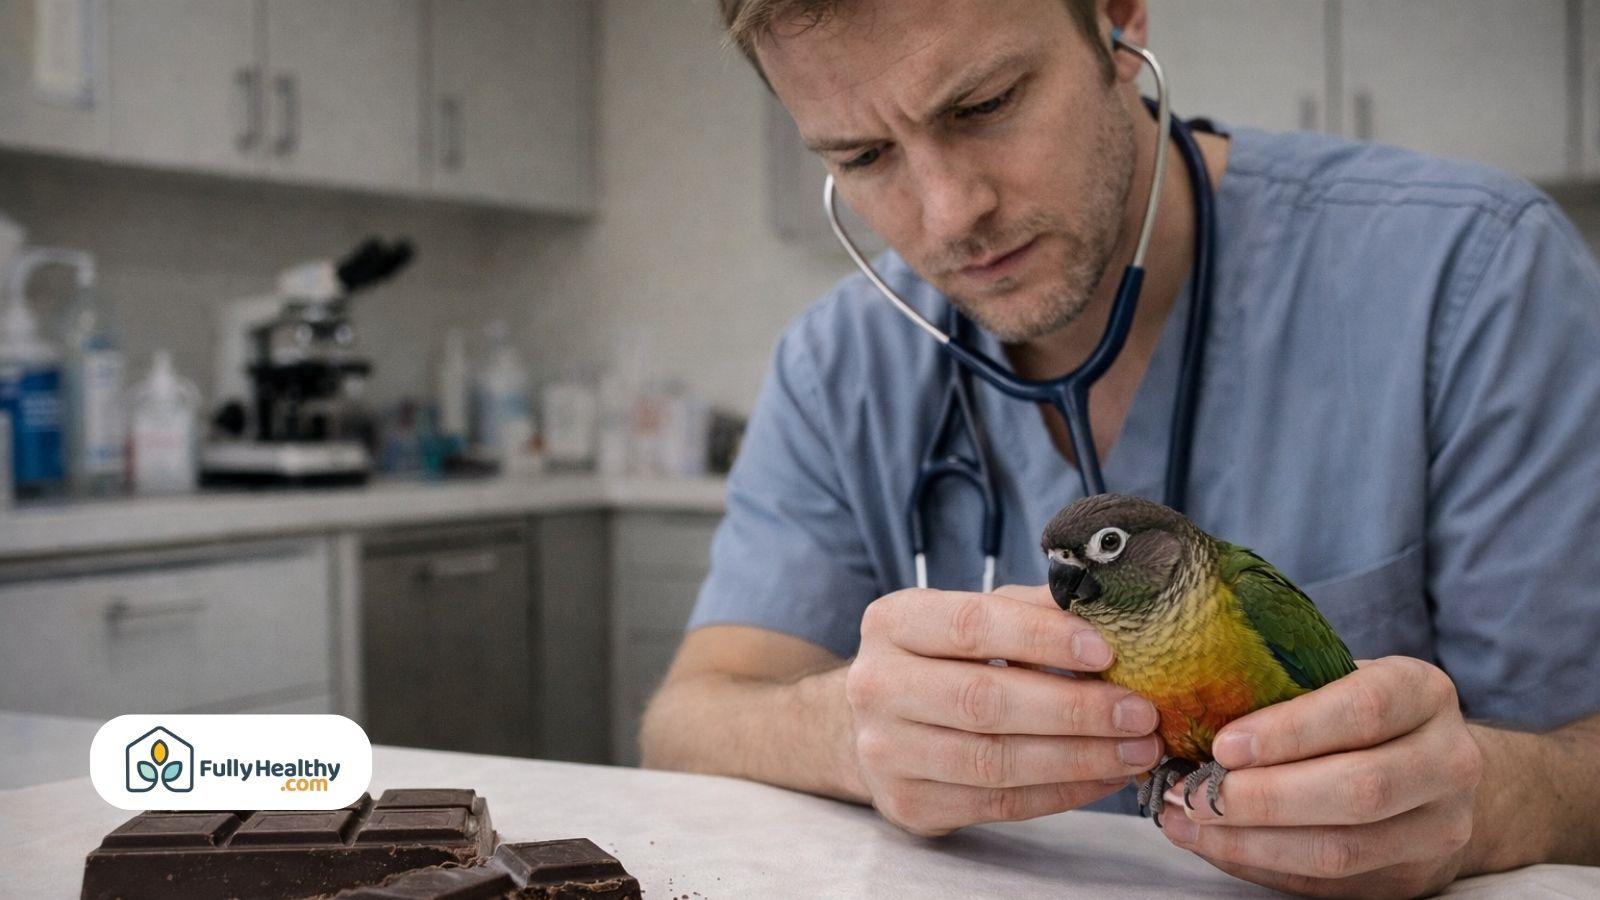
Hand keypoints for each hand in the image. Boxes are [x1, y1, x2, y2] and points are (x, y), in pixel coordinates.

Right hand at [846, 584, 1163, 835]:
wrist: (876, 726)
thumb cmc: (941, 662)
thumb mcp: (973, 619)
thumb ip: (1032, 610)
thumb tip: (1108, 606)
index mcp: (893, 623)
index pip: (971, 625)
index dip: (1042, 638)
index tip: (1106, 650)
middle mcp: (877, 686)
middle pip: (984, 701)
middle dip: (1074, 709)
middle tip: (1139, 712)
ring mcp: (886, 752)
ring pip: (994, 761)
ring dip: (1078, 758)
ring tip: (1136, 750)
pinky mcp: (909, 804)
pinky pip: (998, 805)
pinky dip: (1061, 793)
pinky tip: (1103, 776)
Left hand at [1158, 656, 1482, 896]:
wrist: (1435, 769)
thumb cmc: (1361, 713)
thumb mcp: (1339, 678)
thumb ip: (1285, 690)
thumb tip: (1194, 714)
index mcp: (1423, 693)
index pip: (1364, 710)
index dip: (1290, 731)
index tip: (1224, 744)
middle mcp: (1447, 762)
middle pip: (1359, 790)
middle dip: (1264, 797)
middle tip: (1195, 793)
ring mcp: (1438, 828)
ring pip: (1342, 850)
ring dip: (1252, 842)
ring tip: (1190, 822)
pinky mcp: (1410, 879)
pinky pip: (1327, 884)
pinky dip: (1261, 866)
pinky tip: (1215, 844)